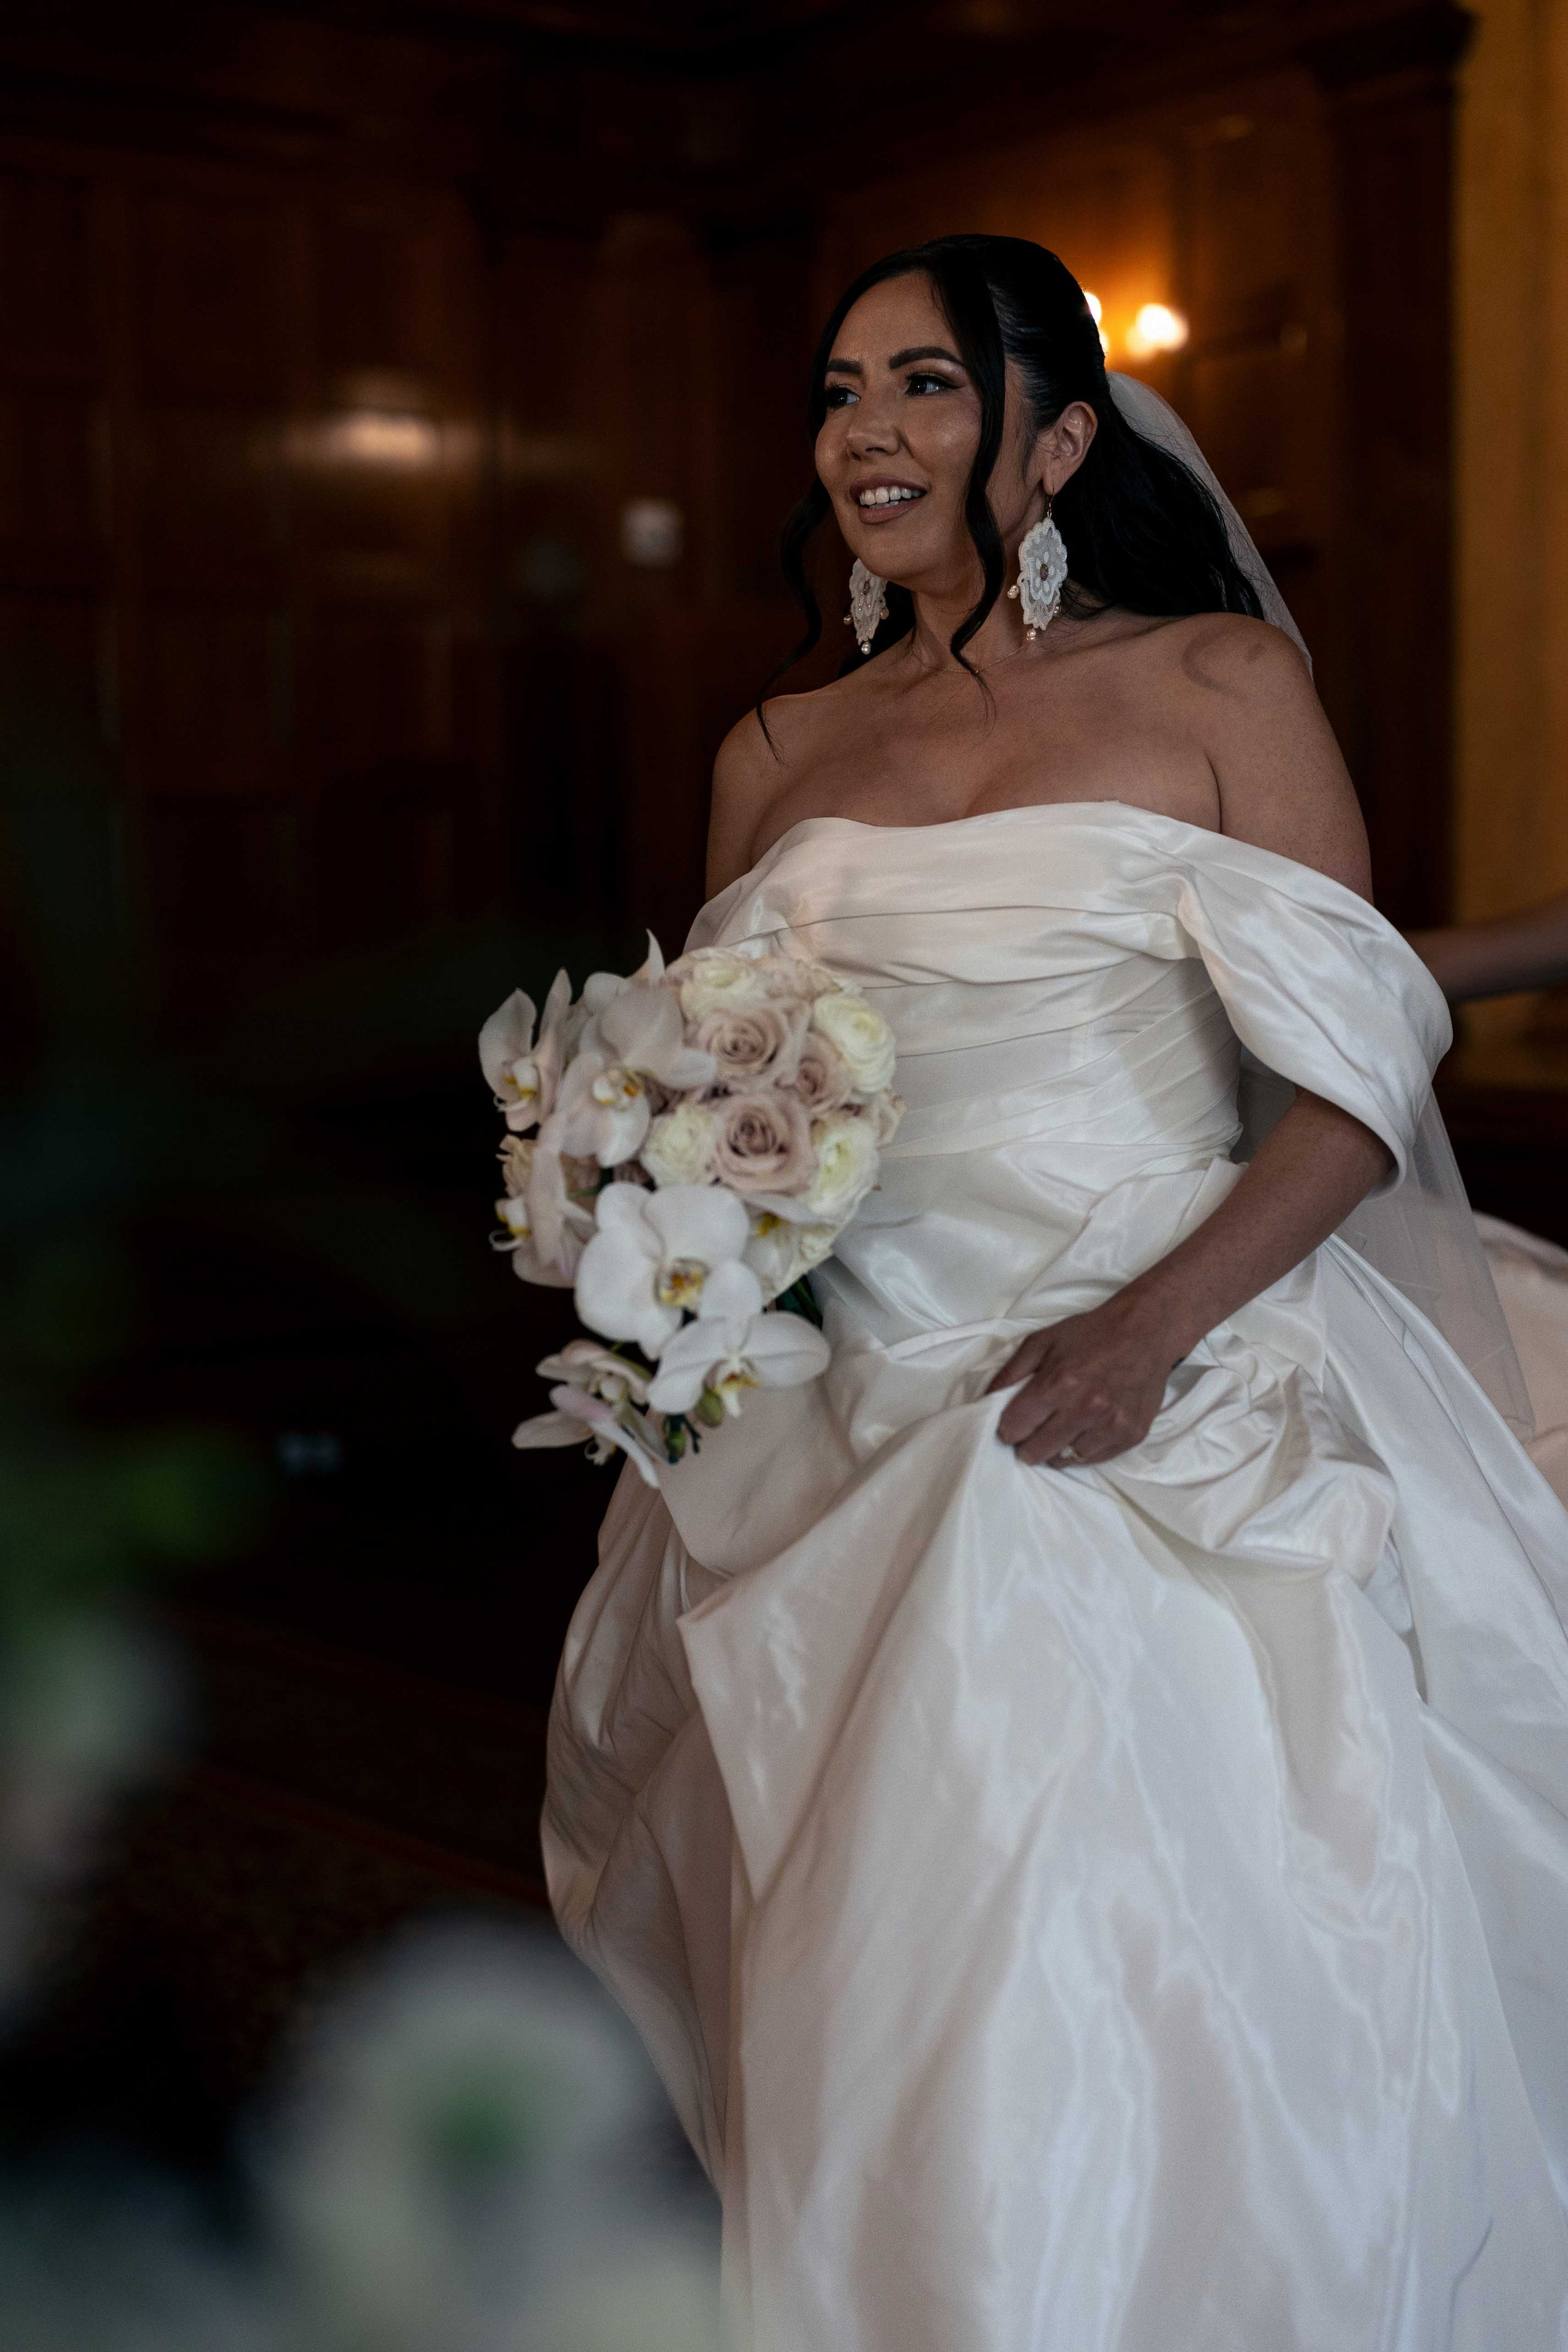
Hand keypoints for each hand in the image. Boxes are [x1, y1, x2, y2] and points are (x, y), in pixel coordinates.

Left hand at [985, 1292, 1182, 1467]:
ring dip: (1056, 1448)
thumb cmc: (1091, 1334)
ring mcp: (1111, 1425)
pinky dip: (1082, 1449)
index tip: (1010, 1425)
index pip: (1014, 1428)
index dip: (1007, 1428)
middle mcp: (1086, 1408)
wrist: (1146, 1332)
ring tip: (1060, 1428)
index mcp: (1059, 1383)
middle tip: (1032, 1431)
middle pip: (1036, 1451)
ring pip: (1065, 1459)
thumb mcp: (1042, 1341)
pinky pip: (1094, 1458)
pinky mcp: (1131, 1434)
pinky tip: (1083, 1429)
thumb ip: (1010, 1372)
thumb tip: (984, 1401)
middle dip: (1027, 1444)